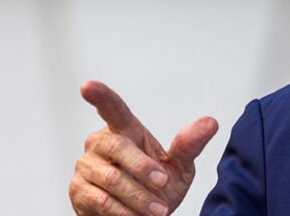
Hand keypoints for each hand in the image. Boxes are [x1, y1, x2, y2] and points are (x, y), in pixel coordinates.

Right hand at [69, 81, 218, 215]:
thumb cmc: (159, 188)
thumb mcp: (179, 168)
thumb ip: (190, 146)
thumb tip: (211, 122)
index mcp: (125, 131)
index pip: (113, 109)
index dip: (100, 97)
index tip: (87, 86)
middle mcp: (100, 144)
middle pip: (118, 146)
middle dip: (143, 168)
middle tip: (163, 183)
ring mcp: (86, 167)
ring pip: (112, 178)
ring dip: (139, 197)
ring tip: (158, 211)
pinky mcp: (79, 192)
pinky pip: (101, 200)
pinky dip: (123, 211)